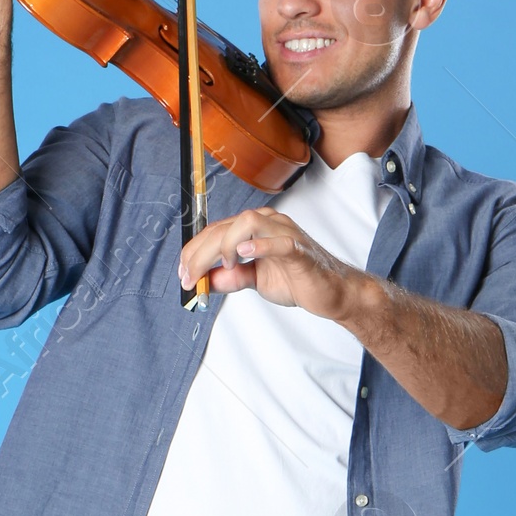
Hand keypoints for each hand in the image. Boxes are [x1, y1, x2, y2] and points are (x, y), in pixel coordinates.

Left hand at [178, 207, 365, 323]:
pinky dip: (260, 246)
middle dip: (201, 253)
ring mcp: (285, 233)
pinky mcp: (300, 250)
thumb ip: (230, 278)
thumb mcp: (255, 281)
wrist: (331, 292)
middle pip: (226, 227)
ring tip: (224, 266)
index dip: (194, 252)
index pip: (216, 231)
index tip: (183, 275)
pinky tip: (244, 254)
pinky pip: (280, 242)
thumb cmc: (298, 279)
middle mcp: (268, 223)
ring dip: (226, 244)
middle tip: (190, 278)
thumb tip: (204, 282)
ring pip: (248, 223)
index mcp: (255, 228)